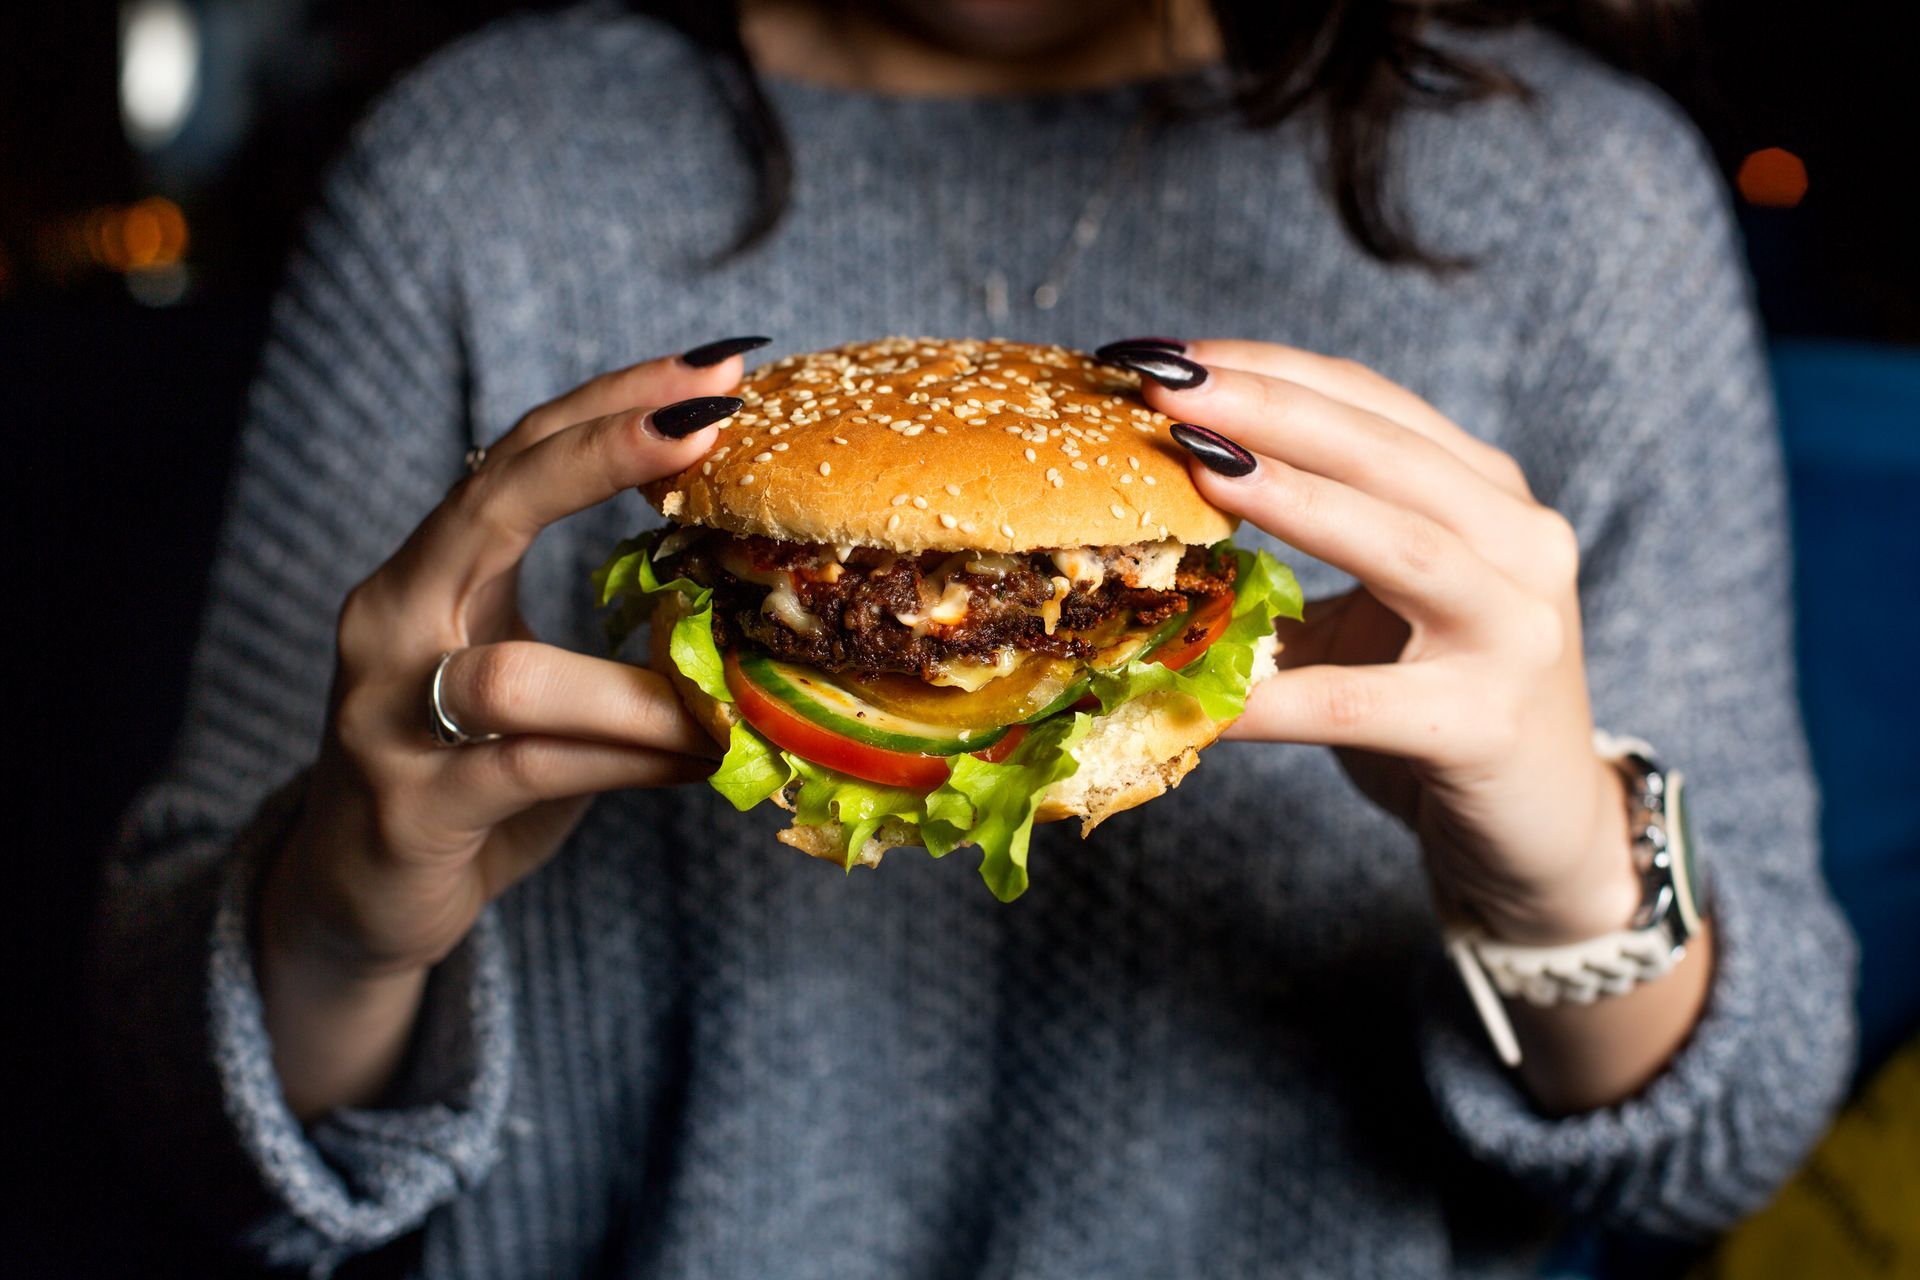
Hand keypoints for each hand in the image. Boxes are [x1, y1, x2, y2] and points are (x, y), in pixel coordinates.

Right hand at [262, 349, 750, 984]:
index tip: (715, 366)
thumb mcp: (524, 671)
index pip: (516, 453)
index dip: (612, 403)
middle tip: (710, 423)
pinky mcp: (413, 807)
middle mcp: (390, 622)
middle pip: (491, 503)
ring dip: (642, 682)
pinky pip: (537, 768)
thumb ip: (594, 620)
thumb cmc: (466, 769)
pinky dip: (634, 759)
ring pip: (518, 672)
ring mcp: (388, 715)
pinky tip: (704, 757)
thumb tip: (749, 575)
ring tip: (736, 687)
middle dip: (603, 453)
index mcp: (426, 572)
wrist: (353, 892)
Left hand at [1108, 339, 1638, 946]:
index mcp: (1488, 495)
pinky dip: (1273, 696)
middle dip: (1271, 409)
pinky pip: (1356, 701)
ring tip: (1200, 470)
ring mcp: (1514, 632)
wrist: (1544, 827)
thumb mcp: (1388, 599)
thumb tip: (1169, 489)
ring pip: (1401, 545)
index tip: (1167, 353)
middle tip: (1166, 386)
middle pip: (1386, 452)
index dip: (1270, 369)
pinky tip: (1197, 697)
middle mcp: (1520, 543)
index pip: (1373, 404)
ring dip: (1295, 499)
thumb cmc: (1442, 699)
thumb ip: (1318, 537)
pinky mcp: (1484, 724)